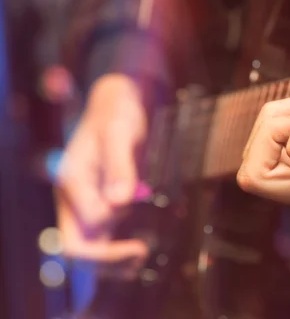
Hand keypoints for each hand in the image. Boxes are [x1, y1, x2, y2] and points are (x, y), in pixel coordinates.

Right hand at [56, 74, 148, 267]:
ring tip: (140, 260)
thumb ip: (120, 166)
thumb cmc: (116, 115)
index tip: (140, 242)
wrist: (115, 106)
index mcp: (72, 180)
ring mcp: (83, 201)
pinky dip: (113, 250)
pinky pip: (98, 235)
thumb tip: (120, 201)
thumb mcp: (120, 133)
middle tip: (139, 258)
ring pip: (86, 245)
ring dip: (109, 260)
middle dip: (105, 260)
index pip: (86, 227)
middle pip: (75, 245)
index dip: (110, 242)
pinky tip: (134, 256)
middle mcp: (72, 195)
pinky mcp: (97, 202)